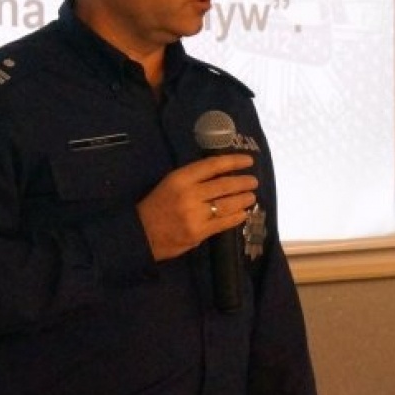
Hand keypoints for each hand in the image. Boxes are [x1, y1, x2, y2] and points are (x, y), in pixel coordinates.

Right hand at [136, 155, 257, 261]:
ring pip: (227, 204)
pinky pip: (223, 223)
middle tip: (254, 181)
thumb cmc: (156, 206)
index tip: (248, 160)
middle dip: (243, 182)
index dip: (233, 161)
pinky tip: (243, 213)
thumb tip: (222, 175)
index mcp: (180, 178)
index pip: (212, 166)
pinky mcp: (198, 233)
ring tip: (251, 197)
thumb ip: (193, 179)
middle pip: (224, 185)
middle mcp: (189, 194)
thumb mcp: (170, 184)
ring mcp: (195, 215)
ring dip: (243, 199)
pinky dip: (236, 217)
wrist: (140, 234)